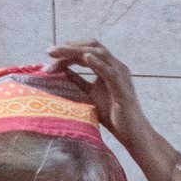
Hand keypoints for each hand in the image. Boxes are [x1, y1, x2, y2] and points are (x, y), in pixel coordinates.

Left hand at [47, 40, 150, 154]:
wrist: (131, 133)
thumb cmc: (114, 116)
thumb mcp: (90, 94)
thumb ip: (78, 81)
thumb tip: (63, 70)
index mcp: (109, 67)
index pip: (87, 50)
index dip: (68, 50)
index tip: (49, 57)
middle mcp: (116, 67)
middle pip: (92, 46)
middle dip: (69, 46)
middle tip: (49, 52)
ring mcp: (121, 76)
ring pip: (99, 54)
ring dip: (76, 51)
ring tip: (59, 53)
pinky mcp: (122, 88)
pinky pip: (109, 72)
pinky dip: (97, 63)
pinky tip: (85, 58)